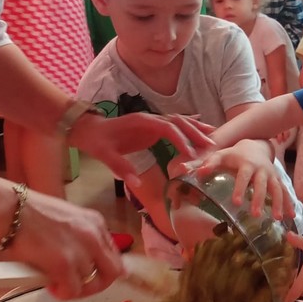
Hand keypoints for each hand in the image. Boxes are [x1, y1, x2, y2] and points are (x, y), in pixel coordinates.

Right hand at [8, 190, 122, 299]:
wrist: (8, 210)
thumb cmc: (28, 212)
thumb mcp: (66, 218)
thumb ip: (80, 235)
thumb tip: (88, 259)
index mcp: (95, 222)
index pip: (113, 254)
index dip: (102, 270)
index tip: (91, 276)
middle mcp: (93, 235)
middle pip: (112, 272)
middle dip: (96, 285)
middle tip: (76, 287)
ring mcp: (81, 250)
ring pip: (91, 284)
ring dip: (74, 288)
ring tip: (56, 284)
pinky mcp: (64, 264)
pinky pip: (72, 290)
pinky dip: (62, 293)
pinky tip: (50, 286)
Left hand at [70, 111, 214, 189]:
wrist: (89, 129)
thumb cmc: (97, 141)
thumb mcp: (105, 155)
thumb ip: (120, 167)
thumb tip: (136, 183)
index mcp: (141, 122)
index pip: (166, 128)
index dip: (180, 139)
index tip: (191, 153)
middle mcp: (150, 118)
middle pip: (178, 121)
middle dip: (195, 132)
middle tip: (211, 144)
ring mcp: (152, 122)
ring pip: (179, 121)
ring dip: (195, 128)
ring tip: (213, 135)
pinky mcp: (152, 128)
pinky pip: (174, 126)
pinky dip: (188, 127)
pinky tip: (200, 128)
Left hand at [191, 139, 291, 218]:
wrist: (256, 146)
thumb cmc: (234, 155)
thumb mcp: (221, 155)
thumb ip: (209, 163)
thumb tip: (196, 172)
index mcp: (246, 164)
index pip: (243, 177)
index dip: (240, 189)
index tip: (237, 203)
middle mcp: (261, 169)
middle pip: (262, 185)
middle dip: (260, 199)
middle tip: (256, 215)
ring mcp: (271, 175)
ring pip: (277, 189)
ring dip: (278, 203)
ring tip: (277, 218)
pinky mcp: (278, 180)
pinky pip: (285, 191)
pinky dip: (289, 203)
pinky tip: (290, 217)